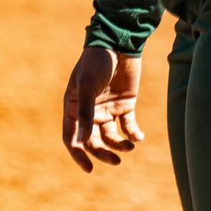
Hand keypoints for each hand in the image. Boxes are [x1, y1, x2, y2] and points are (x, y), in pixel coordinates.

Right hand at [62, 46, 143, 171]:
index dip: (78, 155)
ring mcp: (107, 109)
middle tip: (116, 161)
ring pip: (111, 137)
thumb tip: (83, 142)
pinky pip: (128, 126)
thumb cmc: (96, 61)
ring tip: (129, 147)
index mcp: (74, 107)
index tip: (88, 168)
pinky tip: (138, 137)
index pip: (72, 137)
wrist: (119, 42)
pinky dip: (133, 134)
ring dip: (119, 146)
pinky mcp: (125, 105)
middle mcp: (90, 112)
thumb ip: (86, 113)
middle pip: (93, 141)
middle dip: (103, 153)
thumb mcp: (87, 85)